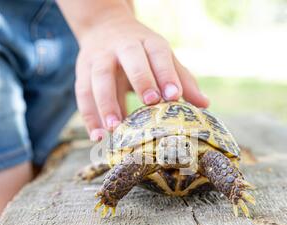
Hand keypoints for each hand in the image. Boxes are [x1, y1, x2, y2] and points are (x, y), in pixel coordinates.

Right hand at [73, 10, 208, 140]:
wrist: (104, 27)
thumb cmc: (141, 52)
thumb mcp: (161, 58)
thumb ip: (180, 79)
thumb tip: (204, 105)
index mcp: (146, 41)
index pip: (158, 53)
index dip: (166, 73)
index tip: (174, 96)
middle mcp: (122, 46)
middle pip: (130, 58)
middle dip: (140, 79)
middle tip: (150, 103)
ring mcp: (99, 57)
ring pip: (100, 77)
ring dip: (106, 103)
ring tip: (115, 128)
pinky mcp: (82, 71)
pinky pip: (83, 93)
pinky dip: (89, 116)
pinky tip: (97, 135)